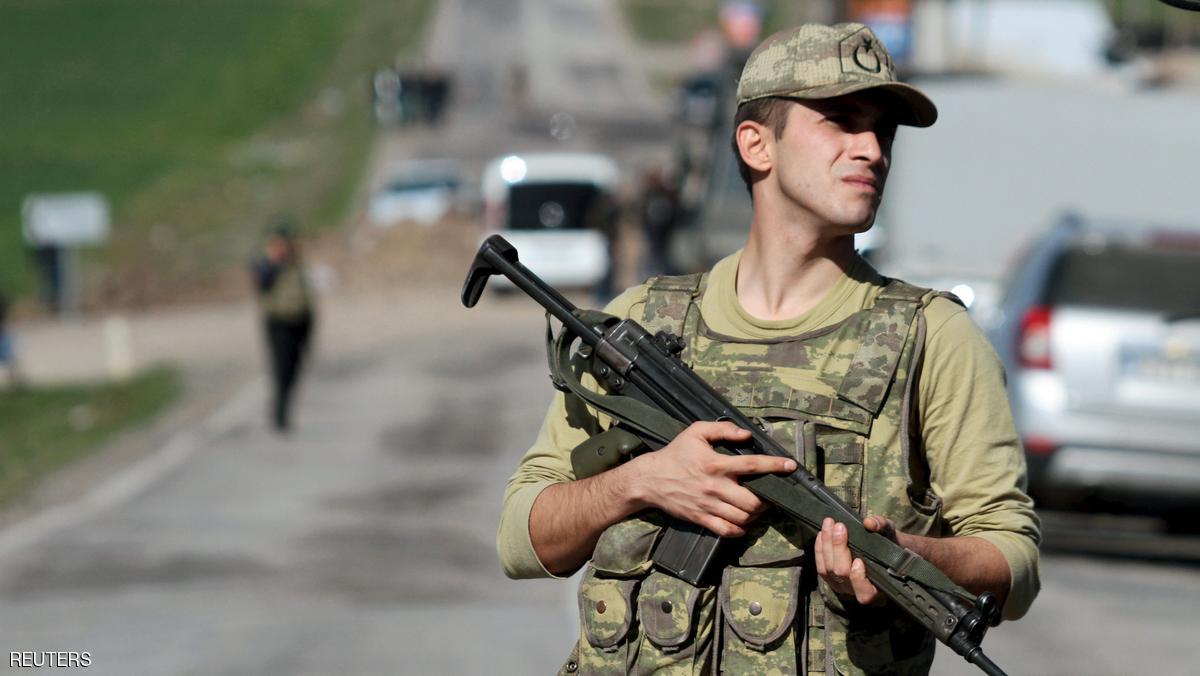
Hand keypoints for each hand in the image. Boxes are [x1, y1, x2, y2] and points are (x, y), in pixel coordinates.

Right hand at [626, 421, 796, 537]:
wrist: (649, 480)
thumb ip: (723, 429)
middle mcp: (715, 487)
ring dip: (755, 515)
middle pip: (752, 501)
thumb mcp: (695, 432)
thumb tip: (746, 434)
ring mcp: (709, 506)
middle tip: (769, 496)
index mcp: (716, 464)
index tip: (791, 466)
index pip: (753, 465)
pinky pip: (727, 531)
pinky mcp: (702, 519)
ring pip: (743, 518)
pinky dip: (740, 530)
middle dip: (767, 500)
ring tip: (757, 508)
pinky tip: (743, 523)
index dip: (775, 466)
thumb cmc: (675, 454)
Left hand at [814, 515, 896, 605]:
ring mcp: (842, 586)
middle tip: (839, 527)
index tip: (858, 561)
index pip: (865, 592)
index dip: (858, 578)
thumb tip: (869, 523)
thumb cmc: (889, 544)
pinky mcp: (830, 578)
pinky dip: (819, 549)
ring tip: (829, 524)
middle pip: (841, 573)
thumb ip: (883, 526)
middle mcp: (857, 591)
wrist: (882, 548)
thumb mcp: (890, 532)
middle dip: (838, 548)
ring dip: (826, 544)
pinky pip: (820, 567)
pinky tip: (821, 534)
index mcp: (878, 587)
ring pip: (828, 569)